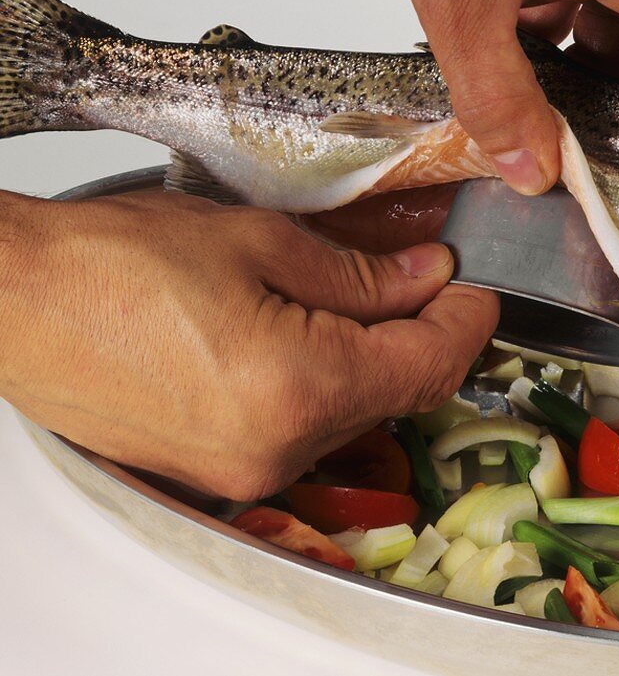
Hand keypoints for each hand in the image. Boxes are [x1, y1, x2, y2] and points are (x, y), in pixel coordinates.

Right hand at [0, 190, 497, 499]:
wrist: (12, 303)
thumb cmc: (108, 267)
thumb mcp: (259, 243)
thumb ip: (361, 274)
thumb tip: (427, 277)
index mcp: (300, 389)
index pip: (430, 364)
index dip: (467, 321)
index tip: (476, 290)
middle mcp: (279, 449)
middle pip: (398, 393)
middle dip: (423, 334)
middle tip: (424, 278)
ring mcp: (246, 470)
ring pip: (354, 413)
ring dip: (372, 358)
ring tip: (354, 296)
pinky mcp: (219, 471)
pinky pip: (306, 430)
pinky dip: (325, 383)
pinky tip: (305, 334)